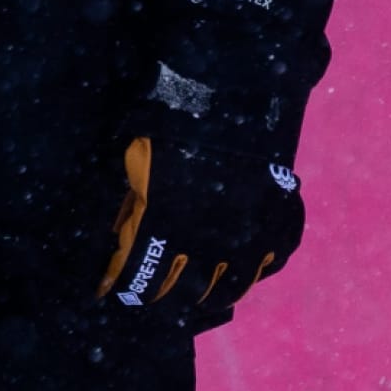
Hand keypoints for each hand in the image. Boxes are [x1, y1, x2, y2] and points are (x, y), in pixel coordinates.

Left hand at [100, 81, 304, 333]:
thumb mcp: (135, 161)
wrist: (235, 92)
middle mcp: (207, 245)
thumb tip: (119, 236)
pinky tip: (242, 267)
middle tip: (152, 295)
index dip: (120, 288)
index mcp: (165, 228)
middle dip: (161, 298)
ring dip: (208, 294)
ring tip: (196, 291)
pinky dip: (255, 270)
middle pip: (182, 296)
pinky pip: (271, 264)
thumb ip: (130, 205)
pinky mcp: (280, 225)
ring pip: (228, 291)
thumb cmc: (174, 122)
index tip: (110, 292)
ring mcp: (250, 239)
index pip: (136, 278)